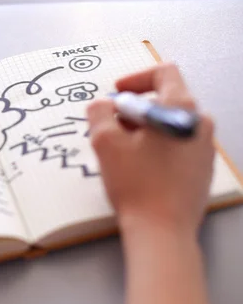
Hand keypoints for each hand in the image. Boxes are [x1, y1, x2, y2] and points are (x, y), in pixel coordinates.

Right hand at [87, 63, 214, 236]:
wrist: (162, 231)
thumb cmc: (135, 183)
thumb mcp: (105, 141)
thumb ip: (99, 112)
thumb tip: (103, 105)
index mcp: (181, 109)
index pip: (164, 72)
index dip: (135, 78)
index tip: (116, 95)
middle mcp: (200, 124)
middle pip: (165, 100)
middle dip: (133, 110)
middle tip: (111, 128)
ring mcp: (204, 148)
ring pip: (169, 124)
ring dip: (142, 129)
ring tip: (121, 152)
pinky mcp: (201, 170)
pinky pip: (176, 145)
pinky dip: (154, 147)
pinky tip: (137, 169)